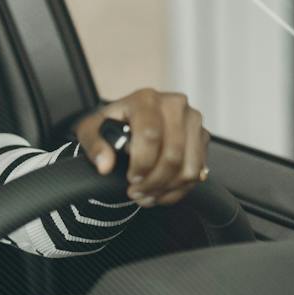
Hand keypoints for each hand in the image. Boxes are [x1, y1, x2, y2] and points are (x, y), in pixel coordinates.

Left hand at [74, 88, 209, 207]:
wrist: (129, 120)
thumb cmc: (111, 124)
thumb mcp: (91, 130)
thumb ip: (94, 145)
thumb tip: (105, 165)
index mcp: (146, 99)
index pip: (151, 135)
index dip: (142, 163)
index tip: (131, 178)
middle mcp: (175, 105)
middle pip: (173, 153)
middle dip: (154, 181)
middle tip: (137, 192)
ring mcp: (193, 121)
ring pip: (189, 166)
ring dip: (167, 188)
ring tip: (147, 195)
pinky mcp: (202, 138)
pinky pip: (197, 172)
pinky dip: (178, 189)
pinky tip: (160, 192)